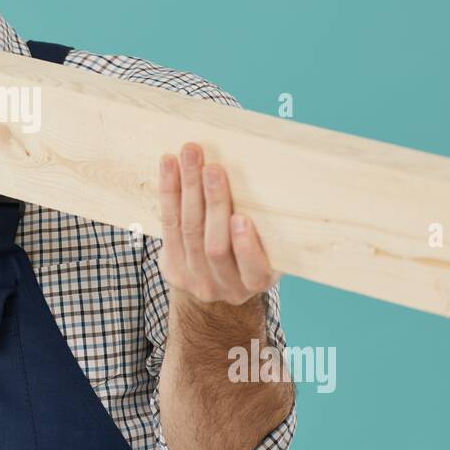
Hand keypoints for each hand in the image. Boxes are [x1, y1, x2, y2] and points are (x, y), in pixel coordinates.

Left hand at [157, 143, 279, 306]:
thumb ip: (271, 229)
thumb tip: (282, 178)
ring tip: (190, 155)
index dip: (245, 245)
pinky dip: (168, 191)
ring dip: (188, 188)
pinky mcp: (171, 266)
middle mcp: (225, 285)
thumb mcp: (271, 251)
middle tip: (212, 168)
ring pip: (188, 229)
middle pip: (214, 244)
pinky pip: (168, 224)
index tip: (241, 217)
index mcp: (257, 281)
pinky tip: (169, 164)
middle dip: (214, 202)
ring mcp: (194, 278)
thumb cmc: (252, 255)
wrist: (217, 293)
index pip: (252, 268)